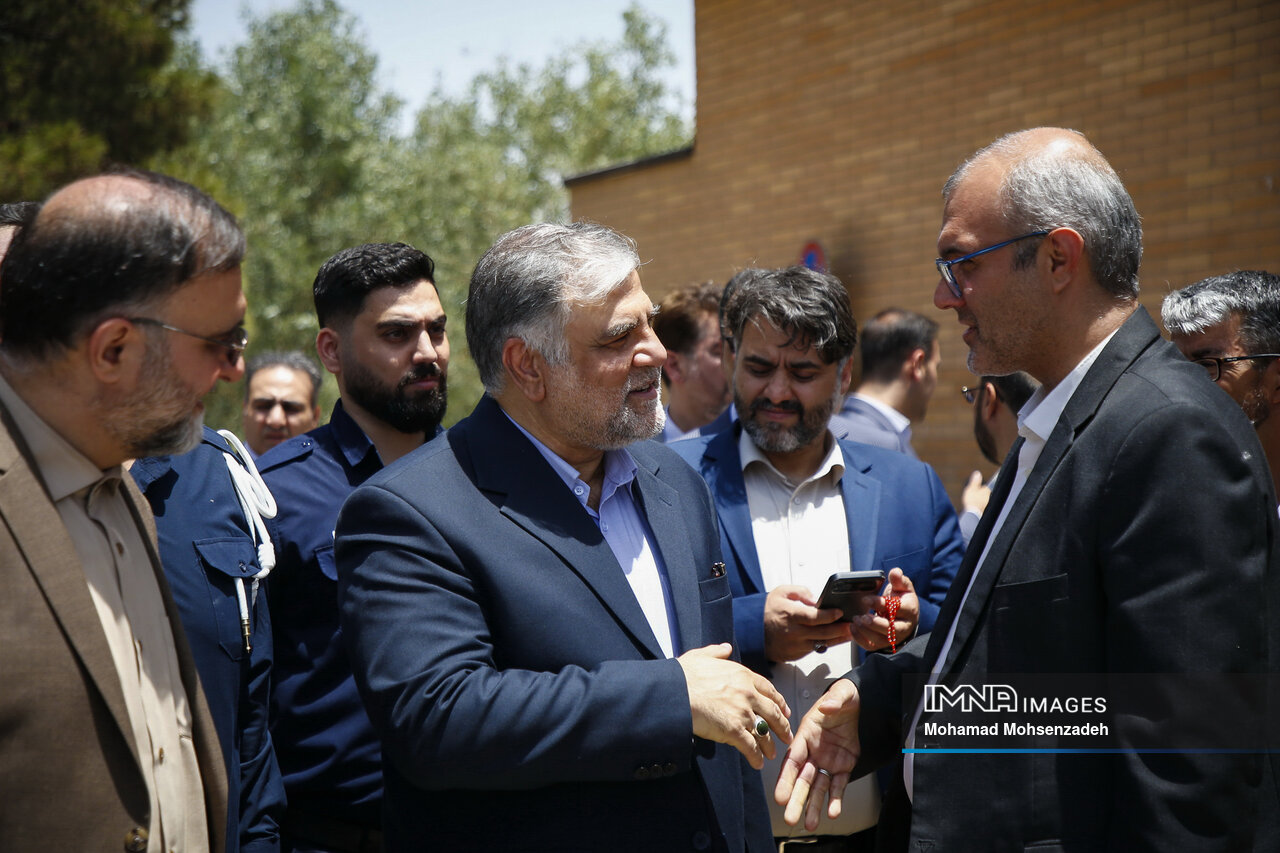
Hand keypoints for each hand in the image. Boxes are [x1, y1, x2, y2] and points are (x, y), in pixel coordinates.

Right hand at [678, 643, 791, 768]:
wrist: (674, 692)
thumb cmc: (683, 675)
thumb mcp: (701, 656)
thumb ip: (717, 652)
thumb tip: (726, 648)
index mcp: (742, 675)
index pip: (769, 689)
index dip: (778, 701)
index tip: (783, 709)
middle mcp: (747, 693)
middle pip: (773, 712)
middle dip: (781, 725)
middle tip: (786, 734)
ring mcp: (742, 713)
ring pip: (764, 731)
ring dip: (769, 745)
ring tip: (771, 753)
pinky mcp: (734, 730)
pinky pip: (751, 746)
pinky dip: (756, 756)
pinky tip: (757, 762)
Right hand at [763, 585, 852, 662]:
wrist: (752, 631)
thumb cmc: (767, 611)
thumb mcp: (780, 592)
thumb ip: (799, 592)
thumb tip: (815, 599)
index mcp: (790, 614)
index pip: (814, 617)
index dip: (829, 615)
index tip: (840, 612)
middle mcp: (793, 632)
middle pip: (822, 632)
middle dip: (840, 628)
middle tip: (852, 624)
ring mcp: (795, 645)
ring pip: (821, 643)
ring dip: (837, 638)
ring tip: (849, 632)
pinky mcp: (795, 654)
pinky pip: (814, 649)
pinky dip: (826, 644)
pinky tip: (834, 639)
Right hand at [775, 678, 860, 830]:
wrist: (860, 702)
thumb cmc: (844, 697)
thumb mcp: (841, 694)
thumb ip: (835, 699)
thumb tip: (826, 707)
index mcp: (806, 734)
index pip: (793, 760)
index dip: (786, 778)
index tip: (780, 796)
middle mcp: (813, 751)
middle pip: (802, 779)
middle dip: (796, 799)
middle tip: (789, 819)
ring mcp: (827, 761)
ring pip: (818, 788)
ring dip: (813, 806)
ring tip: (809, 824)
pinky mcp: (843, 766)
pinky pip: (839, 786)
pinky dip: (836, 800)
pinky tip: (832, 813)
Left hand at [850, 568, 917, 651]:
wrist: (903, 615)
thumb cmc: (901, 600)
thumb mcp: (902, 587)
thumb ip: (898, 579)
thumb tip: (895, 572)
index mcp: (909, 610)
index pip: (897, 609)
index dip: (881, 604)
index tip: (866, 599)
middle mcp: (904, 626)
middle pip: (892, 630)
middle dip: (875, 624)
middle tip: (861, 616)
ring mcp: (893, 637)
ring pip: (881, 640)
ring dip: (866, 631)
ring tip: (855, 620)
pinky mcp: (883, 644)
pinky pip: (872, 646)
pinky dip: (860, 639)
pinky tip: (853, 628)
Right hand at [962, 470, 989, 514]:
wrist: (973, 513)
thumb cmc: (972, 500)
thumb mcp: (972, 488)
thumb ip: (975, 481)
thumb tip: (978, 473)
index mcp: (986, 490)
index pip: (984, 487)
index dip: (979, 488)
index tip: (974, 490)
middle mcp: (989, 497)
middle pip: (984, 494)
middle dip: (979, 495)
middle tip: (972, 496)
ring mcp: (987, 504)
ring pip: (983, 500)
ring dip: (979, 500)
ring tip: (972, 502)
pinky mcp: (985, 510)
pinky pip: (981, 506)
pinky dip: (978, 506)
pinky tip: (974, 507)